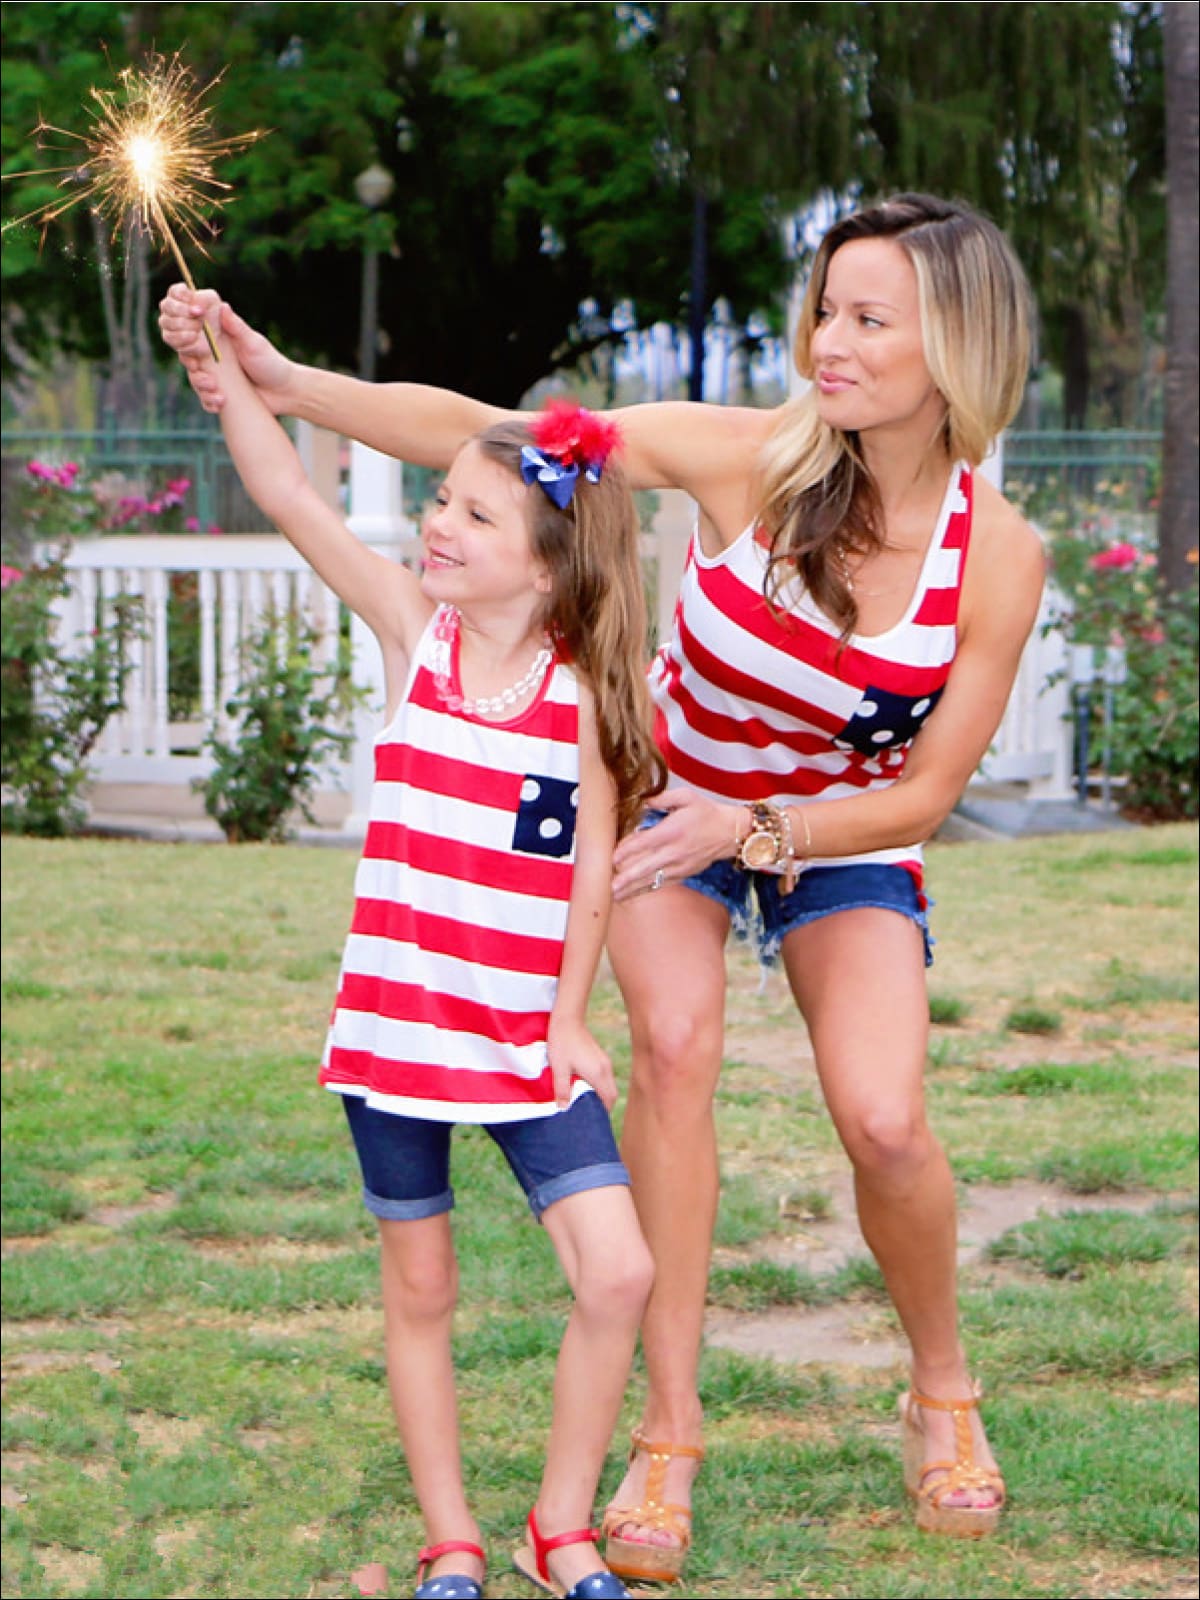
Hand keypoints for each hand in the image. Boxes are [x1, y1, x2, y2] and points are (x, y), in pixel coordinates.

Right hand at [157, 285, 293, 413]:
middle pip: (189, 359)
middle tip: (203, 373)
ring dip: (201, 387)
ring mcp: (217, 377)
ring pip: (195, 380)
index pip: (192, 336)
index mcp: (219, 341)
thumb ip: (237, 327)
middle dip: (193, 368)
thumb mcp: (253, 344)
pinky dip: (210, 402)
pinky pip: (206, 399)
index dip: (186, 340)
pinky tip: (220, 404)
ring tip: (217, 391)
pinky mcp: (221, 394)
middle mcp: (214, 358)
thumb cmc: (271, 363)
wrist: (285, 392)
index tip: (192, 347)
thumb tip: (222, 305)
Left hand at [546, 1014, 616, 1111]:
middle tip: (589, 1115)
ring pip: (609, 1085)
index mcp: (598, 1074)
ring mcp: (604, 1062)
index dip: (603, 1112)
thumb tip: (563, 1109)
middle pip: (612, 1094)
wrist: (567, 1019)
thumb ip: (562, 1090)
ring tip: (586, 1104)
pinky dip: (600, 1086)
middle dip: (603, 1106)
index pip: (608, 1099)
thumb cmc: (562, 1043)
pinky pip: (605, 1077)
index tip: (593, 1120)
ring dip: (602, 1096)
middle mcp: (605, 1069)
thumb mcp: (559, 1068)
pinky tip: (586, 1087)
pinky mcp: (600, 1057)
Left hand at [611, 786, 735, 901]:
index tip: (613, 858)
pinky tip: (633, 894)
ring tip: (616, 895)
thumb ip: (662, 798)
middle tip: (610, 886)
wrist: (730, 832)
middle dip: (627, 877)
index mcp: (673, 830)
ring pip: (653, 879)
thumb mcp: (686, 797)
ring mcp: (679, 865)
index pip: (646, 842)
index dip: (628, 851)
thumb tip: (643, 801)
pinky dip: (647, 889)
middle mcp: (675, 851)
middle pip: (647, 866)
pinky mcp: (684, 874)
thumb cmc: (707, 813)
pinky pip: (663, 883)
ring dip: (633, 888)